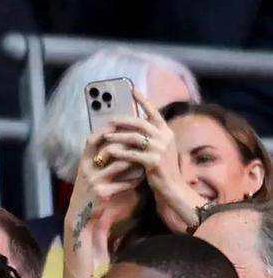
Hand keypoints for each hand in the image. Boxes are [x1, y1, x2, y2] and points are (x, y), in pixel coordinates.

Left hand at [103, 90, 204, 230]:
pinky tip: (109, 152)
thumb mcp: (160, 149)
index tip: (133, 90)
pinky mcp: (153, 161)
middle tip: (110, 121)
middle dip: (123, 120)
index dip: (143, 101)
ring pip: (133, 137)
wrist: (172, 187)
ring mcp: (160, 149)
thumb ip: (151, 136)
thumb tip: (137, 122)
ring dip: (117, 136)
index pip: (154, 112)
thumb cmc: (162, 169)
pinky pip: (131, 153)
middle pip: (140, 123)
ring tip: (105, 137)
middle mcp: (165, 137)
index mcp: (167, 132)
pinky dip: (119, 152)